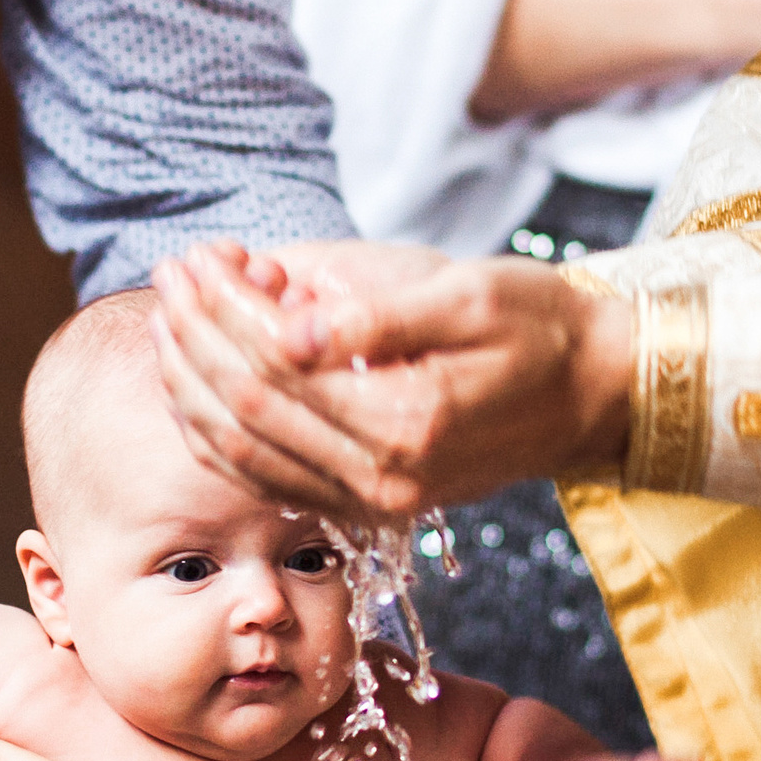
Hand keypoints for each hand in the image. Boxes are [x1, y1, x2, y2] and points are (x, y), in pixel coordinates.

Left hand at [152, 243, 634, 518]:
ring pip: (239, 453)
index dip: (223, 305)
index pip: (276, 363)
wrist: (591, 391)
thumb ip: (375, 311)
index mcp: (408, 422)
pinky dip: (213, 430)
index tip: (197, 255)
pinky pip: (262, 478)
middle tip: (170, 273)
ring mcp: (370, 502)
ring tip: (169, 316)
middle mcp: (382, 480)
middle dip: (193, 337)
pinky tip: (193, 381)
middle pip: (244, 409)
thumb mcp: (469, 294)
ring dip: (189, 384)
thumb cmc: (538, 326)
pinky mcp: (364, 506)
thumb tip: (286, 321)